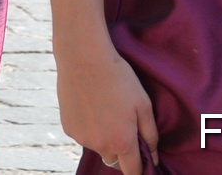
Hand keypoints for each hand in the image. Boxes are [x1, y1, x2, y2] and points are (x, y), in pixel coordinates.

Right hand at [57, 42, 159, 171]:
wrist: (83, 58)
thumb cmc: (117, 78)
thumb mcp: (143, 104)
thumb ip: (150, 135)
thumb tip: (154, 156)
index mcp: (122, 141)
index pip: (133, 171)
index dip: (140, 168)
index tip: (142, 160)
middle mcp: (100, 144)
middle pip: (114, 160)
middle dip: (121, 151)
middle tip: (124, 125)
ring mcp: (82, 137)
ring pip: (98, 146)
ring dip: (103, 138)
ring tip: (105, 110)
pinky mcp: (68, 128)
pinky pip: (83, 135)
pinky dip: (88, 128)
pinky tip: (90, 106)